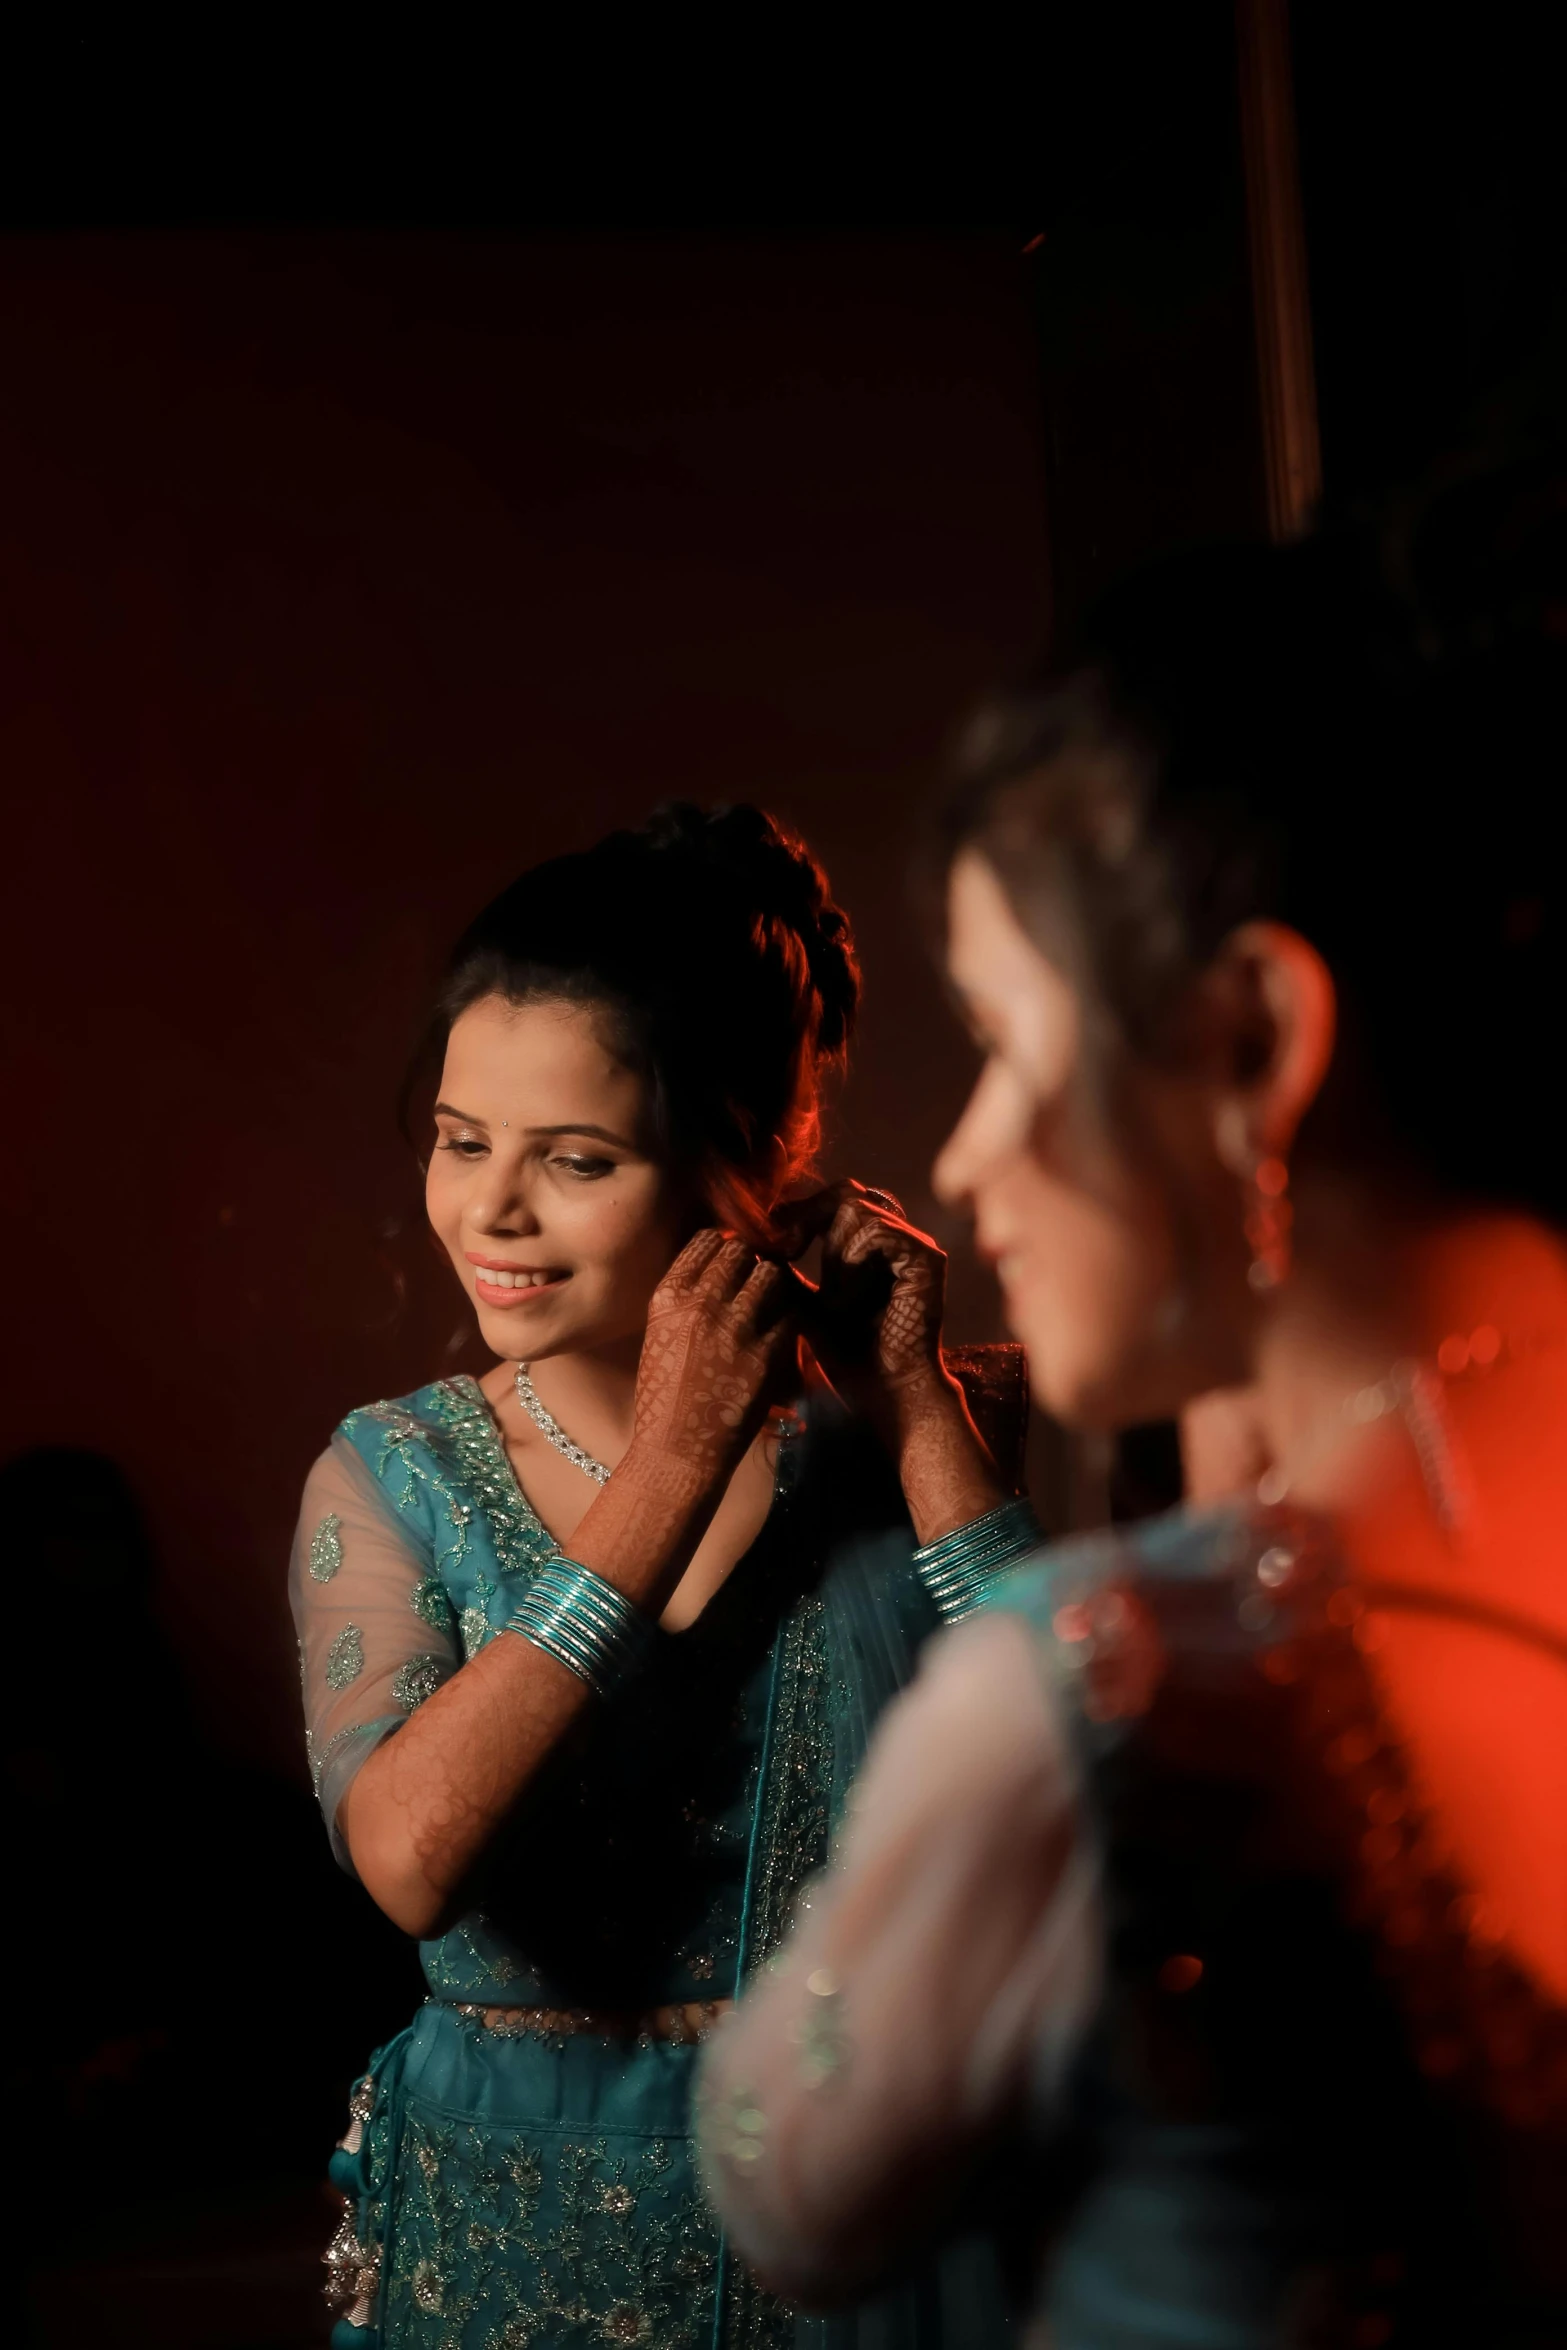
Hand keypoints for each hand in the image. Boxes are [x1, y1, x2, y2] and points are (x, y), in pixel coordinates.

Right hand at [631, 1229, 804, 1490]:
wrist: (678, 1449)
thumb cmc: (662, 1398)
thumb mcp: (659, 1335)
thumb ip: (686, 1300)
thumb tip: (718, 1271)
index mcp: (668, 1298)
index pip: (706, 1241)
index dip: (723, 1247)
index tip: (730, 1261)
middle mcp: (702, 1304)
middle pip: (742, 1253)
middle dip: (750, 1262)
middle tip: (754, 1281)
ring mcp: (737, 1329)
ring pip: (772, 1276)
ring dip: (774, 1285)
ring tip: (771, 1302)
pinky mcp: (768, 1355)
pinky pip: (791, 1315)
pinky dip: (788, 1319)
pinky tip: (780, 1332)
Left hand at [784, 1180, 946, 1414]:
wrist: (882, 1393)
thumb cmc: (845, 1353)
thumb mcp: (804, 1304)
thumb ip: (785, 1271)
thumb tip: (748, 1240)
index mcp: (874, 1244)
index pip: (835, 1200)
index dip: (798, 1211)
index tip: (769, 1239)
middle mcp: (899, 1237)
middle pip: (846, 1193)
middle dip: (808, 1218)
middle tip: (785, 1251)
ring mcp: (916, 1245)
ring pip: (857, 1209)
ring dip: (832, 1254)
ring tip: (832, 1300)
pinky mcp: (928, 1259)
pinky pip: (875, 1232)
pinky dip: (851, 1264)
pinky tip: (847, 1303)